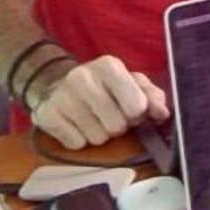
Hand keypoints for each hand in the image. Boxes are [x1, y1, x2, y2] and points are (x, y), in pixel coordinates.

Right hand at [30, 55, 169, 148]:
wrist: (57, 85)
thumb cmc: (103, 87)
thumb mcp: (130, 83)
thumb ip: (151, 95)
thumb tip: (162, 113)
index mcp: (109, 65)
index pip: (136, 105)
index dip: (137, 114)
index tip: (130, 110)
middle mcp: (82, 76)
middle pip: (116, 126)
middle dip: (117, 127)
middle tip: (109, 117)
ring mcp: (62, 96)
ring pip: (96, 138)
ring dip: (98, 135)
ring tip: (92, 121)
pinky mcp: (46, 115)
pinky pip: (75, 144)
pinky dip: (79, 140)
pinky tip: (75, 126)